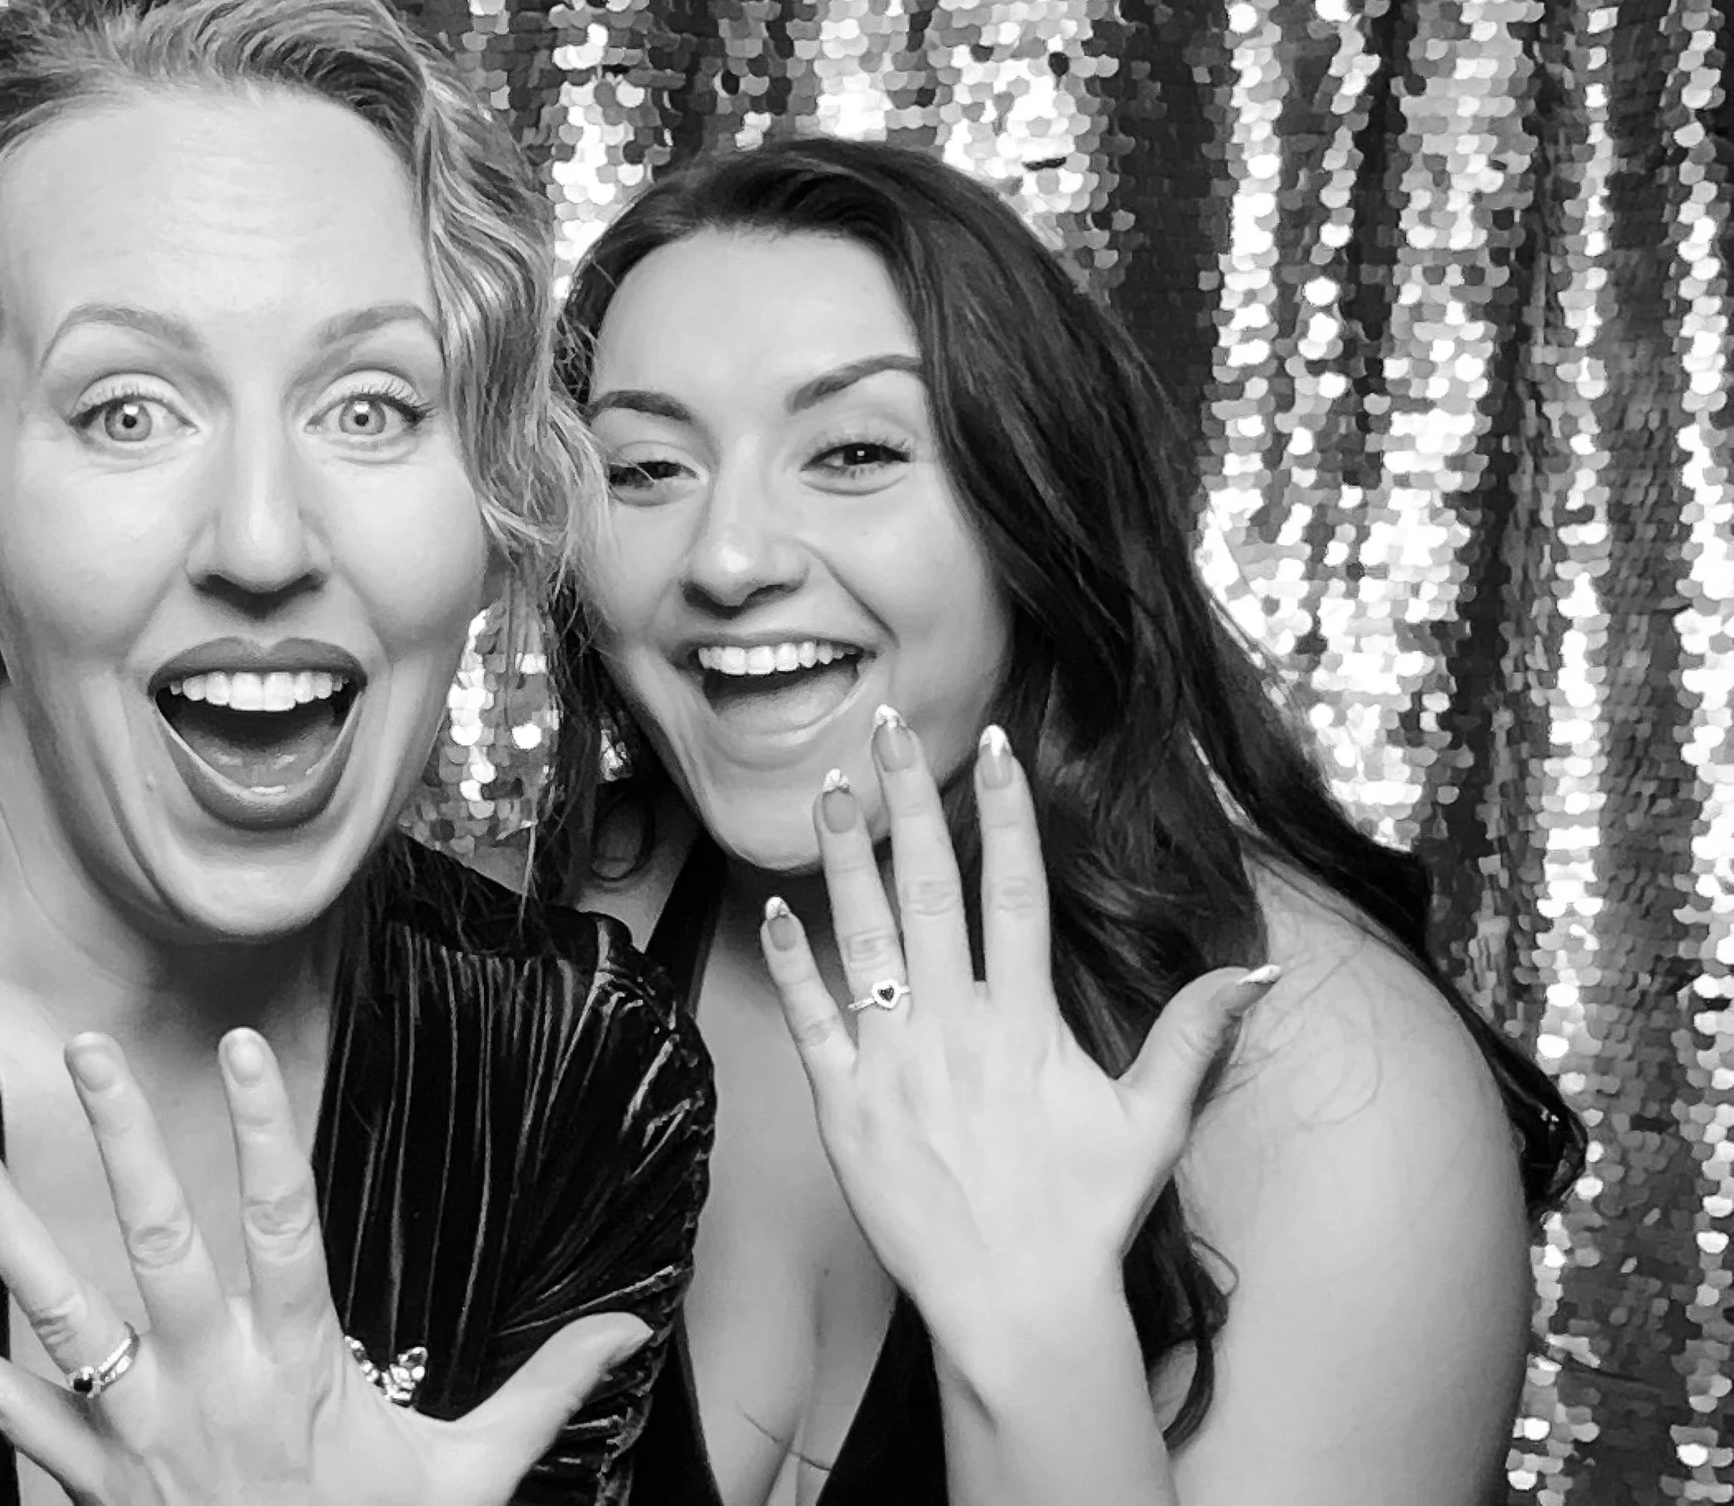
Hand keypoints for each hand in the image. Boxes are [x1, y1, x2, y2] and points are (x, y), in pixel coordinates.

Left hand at [0, 1029, 649, 1505]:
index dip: (268, 1131)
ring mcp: (134, 1435)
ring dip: (2, 1224)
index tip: (244, 1046)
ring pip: (60, 1313)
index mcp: (301, 1370)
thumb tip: (631, 1329)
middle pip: (158, 1246)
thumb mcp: (471, 1480)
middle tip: (86, 1052)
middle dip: (123, 1143)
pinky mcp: (83, 1481)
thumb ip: (544, 1393)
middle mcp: (209, 1388)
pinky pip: (2, 1411)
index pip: (285, 1224)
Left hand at [757, 709, 1276, 1344]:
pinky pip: (810, 1018)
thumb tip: (1258, 972)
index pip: (1015, 891)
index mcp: (1026, 1022)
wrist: (1014, 1304)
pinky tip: (775, 907)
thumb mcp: (1151, 1122)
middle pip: (928, 889)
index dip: (1005, 812)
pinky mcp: (844, 1104)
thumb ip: (1194, 1036)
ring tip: (827, 788)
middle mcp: (955, 1027)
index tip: (992, 744)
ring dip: (843, 856)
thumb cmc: (1083, 1216)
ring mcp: (893, 1062)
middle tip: (887, 728)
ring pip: (862, 936)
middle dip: (908, 800)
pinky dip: (791, 961)